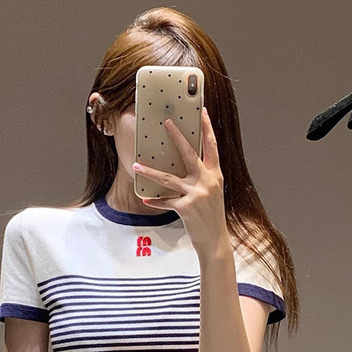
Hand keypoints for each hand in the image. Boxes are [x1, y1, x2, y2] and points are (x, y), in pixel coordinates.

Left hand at [131, 107, 226, 252]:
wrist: (215, 240)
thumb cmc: (211, 216)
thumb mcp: (212, 193)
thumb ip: (203, 178)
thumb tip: (186, 165)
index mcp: (215, 175)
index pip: (212, 146)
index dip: (207, 128)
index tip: (202, 112)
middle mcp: (207, 181)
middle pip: (189, 153)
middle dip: (177, 136)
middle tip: (166, 123)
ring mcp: (196, 194)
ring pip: (168, 178)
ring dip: (150, 172)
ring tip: (137, 166)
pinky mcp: (186, 208)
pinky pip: (166, 201)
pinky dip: (155, 200)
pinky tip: (146, 198)